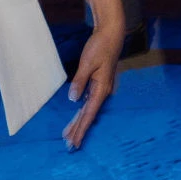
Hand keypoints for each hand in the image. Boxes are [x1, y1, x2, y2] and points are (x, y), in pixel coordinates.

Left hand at [62, 25, 121, 149]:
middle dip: (79, 130)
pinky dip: (82, 111)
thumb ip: (80, 81)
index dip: (80, 128)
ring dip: (79, 122)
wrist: (111, 34)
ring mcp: (101, 88)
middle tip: (68, 145)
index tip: (73, 141)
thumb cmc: (100, 47)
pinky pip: (89, 102)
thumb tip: (73, 99)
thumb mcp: (88, 63)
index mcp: (101, 89)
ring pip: (88, 110)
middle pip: (88, 115)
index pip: (88, 114)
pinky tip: (78, 118)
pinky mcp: (98, 83)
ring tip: (70, 135)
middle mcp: (102, 92)